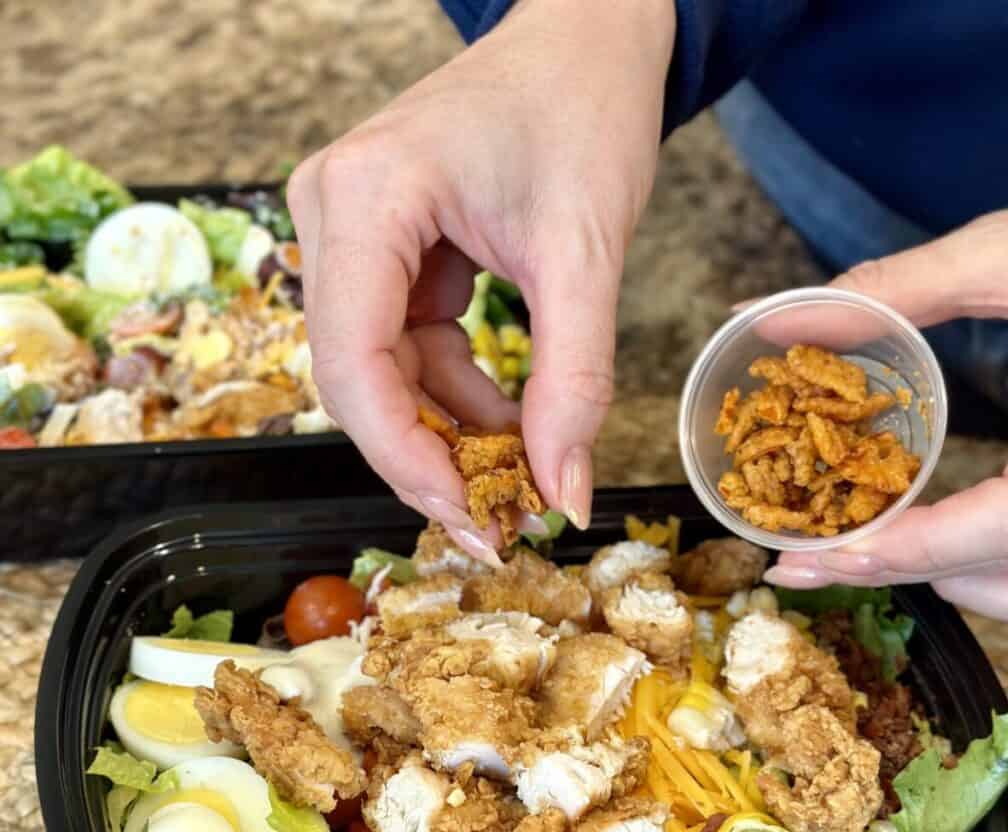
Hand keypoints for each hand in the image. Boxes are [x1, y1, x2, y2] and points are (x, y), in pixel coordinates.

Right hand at [287, 0, 674, 559]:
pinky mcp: (385, 254)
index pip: (353, 360)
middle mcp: (336, 216)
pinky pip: (408, 352)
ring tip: (521, 477)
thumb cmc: (584, 110)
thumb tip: (564, 494)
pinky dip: (458, 398)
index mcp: (365, 197)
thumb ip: (574, 381)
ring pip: (382, 376)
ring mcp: (354, 236)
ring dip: (449, 435)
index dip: (405, 457)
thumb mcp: (585, 254)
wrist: (587, 39)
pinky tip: (511, 424)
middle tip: (498, 521)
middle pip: (359, 379)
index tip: (470, 517)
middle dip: (430, 459)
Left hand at [764, 205, 1007, 620]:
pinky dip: (1003, 560)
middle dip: (908, 574)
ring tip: (878, 543)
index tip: (802, 563)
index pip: (978, 537)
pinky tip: (958, 525)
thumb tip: (766, 318)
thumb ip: (897, 287)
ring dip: (961, 579)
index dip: (884, 556)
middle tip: (819, 555)